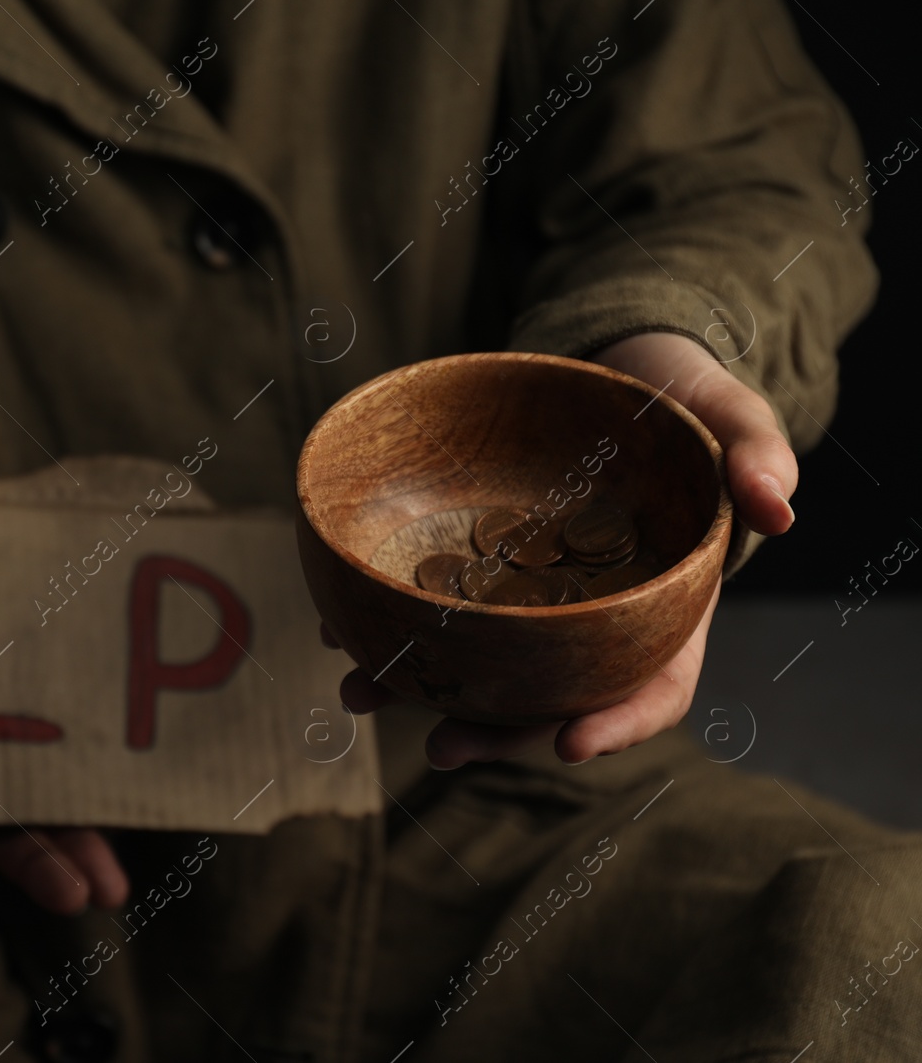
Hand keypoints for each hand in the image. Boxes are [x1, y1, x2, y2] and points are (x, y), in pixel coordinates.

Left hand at [333, 332, 796, 766]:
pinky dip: (385, 616)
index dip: (619, 723)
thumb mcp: (727, 413)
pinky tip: (335, 618)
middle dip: (496, 730)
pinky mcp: (478, 563)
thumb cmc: (680, 401)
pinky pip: (434, 605)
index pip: (656, 686)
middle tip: (440, 745)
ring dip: (418, 687)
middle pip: (550, 696)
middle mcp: (591, 618)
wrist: (609, 370)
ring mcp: (528, 596)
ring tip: (356, 691)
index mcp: (665, 606)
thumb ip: (758, 452)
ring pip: (478, 664)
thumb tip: (780, 509)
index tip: (570, 745)